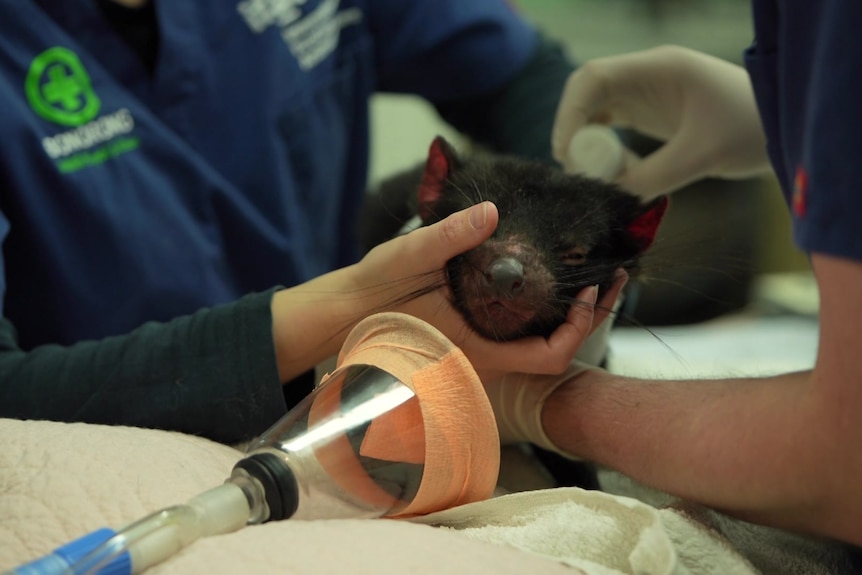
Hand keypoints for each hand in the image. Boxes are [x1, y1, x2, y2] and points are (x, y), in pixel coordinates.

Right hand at [351, 202, 622, 379]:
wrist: (344, 314)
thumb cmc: (374, 292)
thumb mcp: (407, 257)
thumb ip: (447, 236)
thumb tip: (488, 211)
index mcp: (476, 348)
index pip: (548, 356)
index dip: (579, 328)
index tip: (591, 291)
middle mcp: (485, 355)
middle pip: (555, 349)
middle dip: (589, 315)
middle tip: (614, 275)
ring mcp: (480, 347)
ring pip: (539, 340)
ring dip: (569, 311)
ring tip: (592, 273)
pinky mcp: (473, 335)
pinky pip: (519, 330)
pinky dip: (542, 308)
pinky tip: (547, 278)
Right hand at [552, 45, 770, 198]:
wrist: (784, 129)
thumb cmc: (752, 130)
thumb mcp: (703, 155)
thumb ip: (655, 176)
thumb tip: (611, 198)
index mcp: (659, 68)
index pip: (594, 78)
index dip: (570, 113)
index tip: (566, 152)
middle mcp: (646, 74)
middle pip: (587, 93)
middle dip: (573, 130)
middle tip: (575, 170)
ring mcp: (645, 92)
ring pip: (594, 111)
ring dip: (586, 142)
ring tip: (595, 176)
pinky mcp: (649, 112)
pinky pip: (610, 126)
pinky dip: (604, 150)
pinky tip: (618, 173)